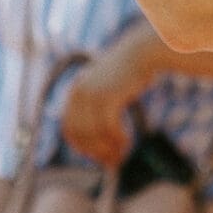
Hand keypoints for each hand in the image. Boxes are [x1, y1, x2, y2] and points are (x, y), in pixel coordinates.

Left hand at [58, 26, 168, 169]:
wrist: (142, 52)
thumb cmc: (130, 73)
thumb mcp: (107, 88)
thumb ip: (98, 108)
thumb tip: (100, 139)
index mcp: (75, 92)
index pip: (69, 130)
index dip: (82, 147)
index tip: (98, 157)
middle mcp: (78, 93)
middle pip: (80, 134)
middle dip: (96, 152)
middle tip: (113, 161)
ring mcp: (91, 94)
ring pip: (94, 134)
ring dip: (109, 148)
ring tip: (123, 153)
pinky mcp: (107, 96)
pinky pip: (108, 127)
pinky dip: (118, 139)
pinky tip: (127, 141)